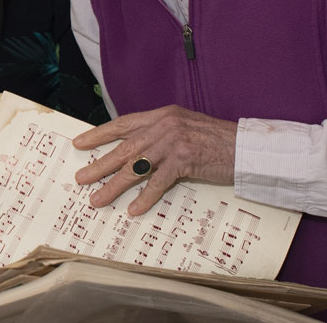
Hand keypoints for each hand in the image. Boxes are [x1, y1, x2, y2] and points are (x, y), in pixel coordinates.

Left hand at [72, 105, 237, 215]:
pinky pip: (159, 182)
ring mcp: (173, 143)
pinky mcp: (185, 160)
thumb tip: (134, 149)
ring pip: (135, 167)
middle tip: (80, 178)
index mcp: (160, 116)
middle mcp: (163, 126)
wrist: (246, 147)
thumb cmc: (216, 139)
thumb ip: (159, 133)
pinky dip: (145, 197)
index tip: (80, 143)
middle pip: (123, 148)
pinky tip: (134, 209)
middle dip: (99, 165)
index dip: (98, 134)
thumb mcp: (184, 127)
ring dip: (114, 186)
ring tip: (98, 199)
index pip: (122, 124)